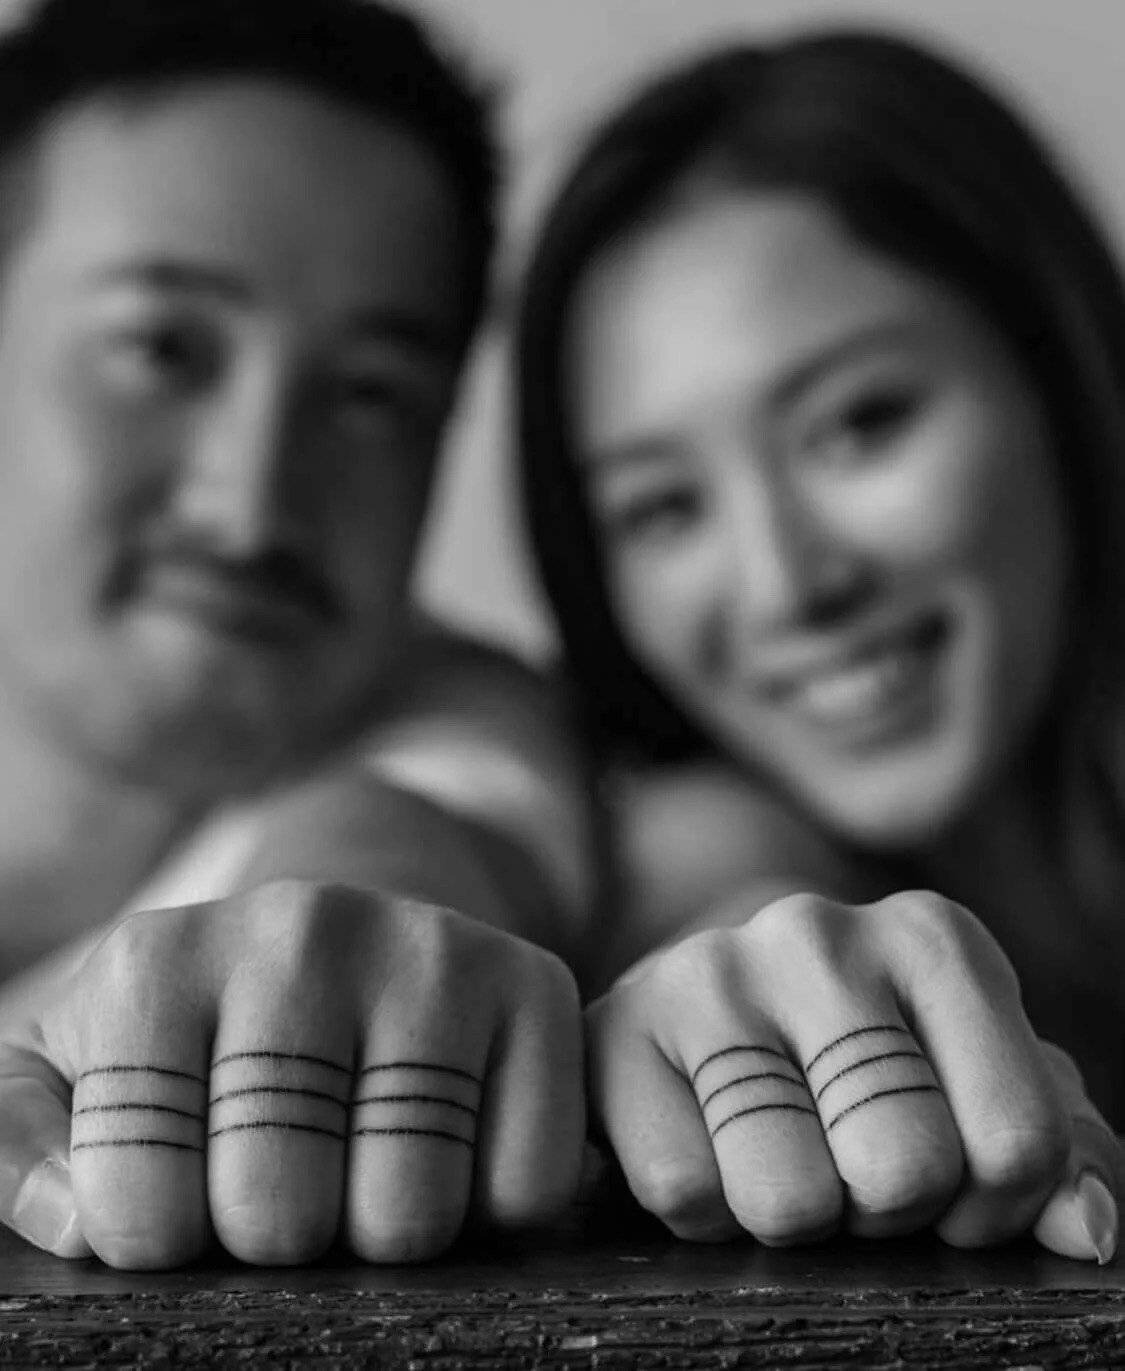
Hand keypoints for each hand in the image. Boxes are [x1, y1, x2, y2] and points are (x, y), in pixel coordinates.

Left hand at [0, 879, 583, 1267]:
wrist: (346, 938)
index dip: (164, 1244)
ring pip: (410, 1212)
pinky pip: (526, 1183)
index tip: (186, 1198)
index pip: (137, 1209)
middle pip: (279, 1215)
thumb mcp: (75, 1071)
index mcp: (159, 958)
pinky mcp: (534, 978)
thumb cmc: (201, 1035)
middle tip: (290, 1187)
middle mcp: (299, 924)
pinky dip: (493, 1207)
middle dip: (279, 1240)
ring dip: (385, 1231)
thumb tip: (76, 1219)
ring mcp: (429, 945)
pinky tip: (456, 1146)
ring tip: (364, 1167)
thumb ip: (23, 1142)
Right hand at [588, 889, 1120, 1260]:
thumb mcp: (976, 1086)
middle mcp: (819, 931)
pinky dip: (707, 1211)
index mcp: (934, 938)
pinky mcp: (618, 1026)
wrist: (704, 1009)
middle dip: (884, 1210)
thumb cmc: (862, 1062)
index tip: (947, 1185)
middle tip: (848, 1166)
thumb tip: (1085, 1231)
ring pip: (789, 1197)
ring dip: (794, 1214)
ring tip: (776, 1151)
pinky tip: (707, 1144)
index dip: (989, 1207)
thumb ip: (1057, 1151)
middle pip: (905, 1168)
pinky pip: (687, 1195)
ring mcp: (711, 970)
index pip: (1019, 1142)